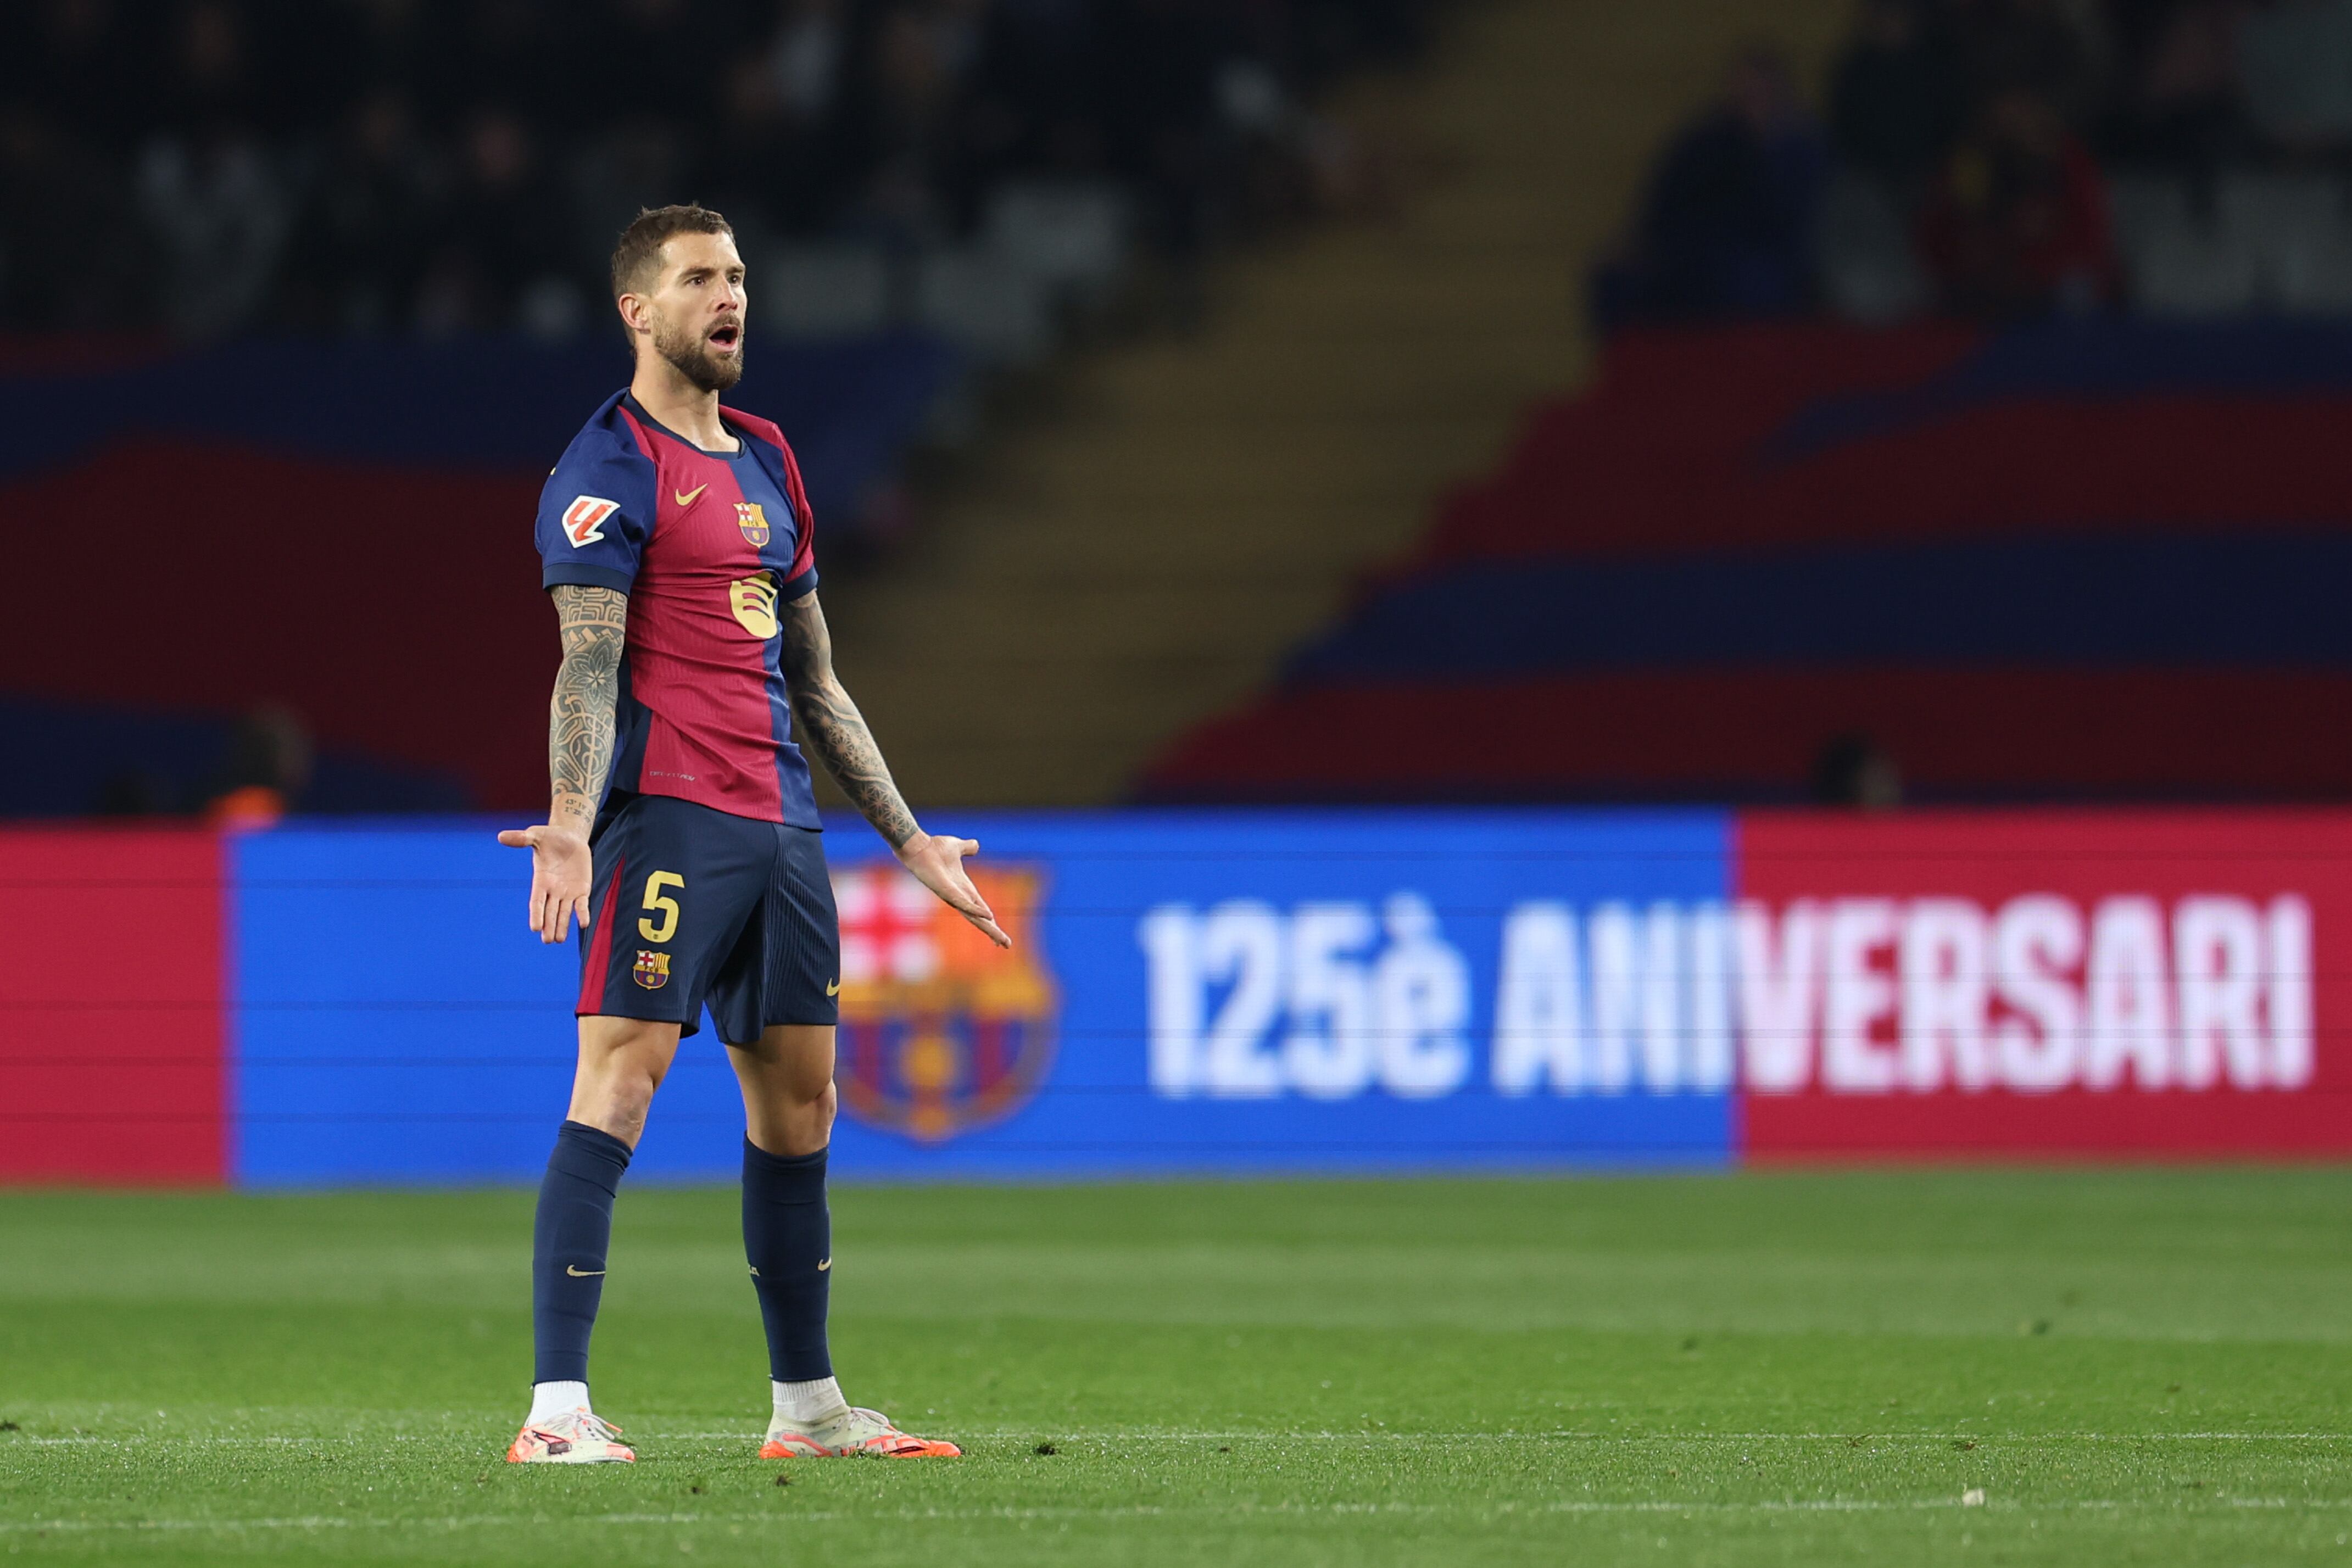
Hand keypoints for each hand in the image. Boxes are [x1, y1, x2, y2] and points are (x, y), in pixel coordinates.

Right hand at [497, 823, 593, 943]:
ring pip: (564, 913)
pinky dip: (582, 913)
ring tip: (559, 940)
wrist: (570, 837)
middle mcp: (553, 890)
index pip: (537, 901)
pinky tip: (584, 924)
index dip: (536, 914)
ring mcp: (567, 892)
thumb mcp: (536, 836)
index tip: (535, 928)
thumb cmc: (550, 837)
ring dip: (562, 926)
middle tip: (548, 941)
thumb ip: (522, 839)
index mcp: (540, 880)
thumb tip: (501, 836)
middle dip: (549, 926)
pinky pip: (582, 904)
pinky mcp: (582, 889)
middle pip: (550, 911)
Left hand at [895, 831, 1009, 947]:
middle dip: (993, 932)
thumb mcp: (957, 847)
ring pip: (974, 918)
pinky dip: (977, 911)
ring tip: (1001, 940)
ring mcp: (953, 897)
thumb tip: (975, 845)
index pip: (980, 908)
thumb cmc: (933, 848)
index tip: (998, 933)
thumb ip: (967, 848)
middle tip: (1007, 945)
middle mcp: (959, 897)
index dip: (990, 921)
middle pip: (980, 919)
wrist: (918, 846)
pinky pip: (965, 904)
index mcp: (964, 889)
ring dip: (989, 928)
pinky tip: (989, 916)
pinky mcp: (947, 893)